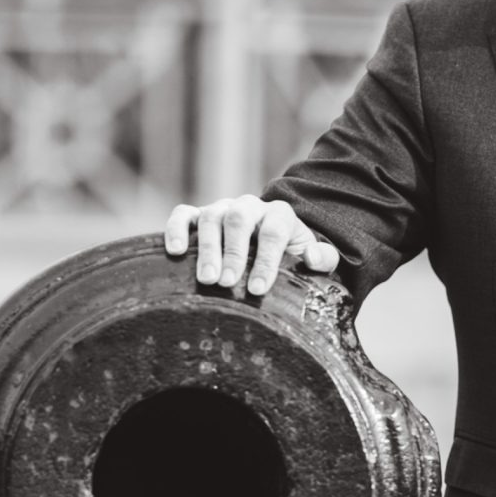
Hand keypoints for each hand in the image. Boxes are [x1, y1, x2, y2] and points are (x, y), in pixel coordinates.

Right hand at [162, 195, 339, 297]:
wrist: (272, 241)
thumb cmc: (291, 256)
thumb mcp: (315, 258)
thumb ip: (323, 258)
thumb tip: (312, 258)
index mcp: (279, 215)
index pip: (273, 232)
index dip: (266, 260)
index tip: (258, 289)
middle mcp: (249, 207)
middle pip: (239, 219)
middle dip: (233, 252)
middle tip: (227, 283)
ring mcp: (222, 209)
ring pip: (211, 217)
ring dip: (207, 248)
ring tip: (206, 279)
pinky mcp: (199, 215)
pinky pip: (183, 214)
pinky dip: (176, 228)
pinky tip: (173, 251)